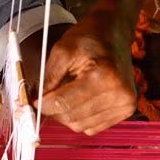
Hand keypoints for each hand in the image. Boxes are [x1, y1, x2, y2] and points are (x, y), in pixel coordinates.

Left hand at [38, 10, 136, 134]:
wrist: (114, 33)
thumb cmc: (88, 38)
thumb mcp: (62, 50)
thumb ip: (48, 78)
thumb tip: (36, 102)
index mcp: (103, 76)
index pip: (64, 103)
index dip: (44, 105)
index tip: (33, 101)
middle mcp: (119, 93)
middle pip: (72, 117)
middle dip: (54, 110)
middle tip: (46, 97)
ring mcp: (125, 104)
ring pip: (81, 126)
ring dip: (67, 114)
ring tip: (67, 93)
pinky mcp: (127, 110)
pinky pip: (93, 127)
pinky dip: (80, 117)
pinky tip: (80, 100)